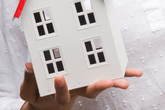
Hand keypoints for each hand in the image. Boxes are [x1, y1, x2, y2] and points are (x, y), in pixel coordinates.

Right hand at [20, 62, 142, 109]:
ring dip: (115, 81)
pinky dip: (122, 73)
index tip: (60, 78)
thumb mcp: (30, 90)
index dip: (61, 87)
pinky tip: (135, 72)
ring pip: (102, 84)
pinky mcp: (94, 75)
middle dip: (99, 86)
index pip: (62, 94)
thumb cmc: (39, 92)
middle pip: (89, 91)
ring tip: (126, 81)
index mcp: (60, 93)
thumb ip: (29, 80)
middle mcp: (77, 90)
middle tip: (108, 82)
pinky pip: (109, 74)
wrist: (48, 98)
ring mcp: (87, 83)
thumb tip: (29, 66)